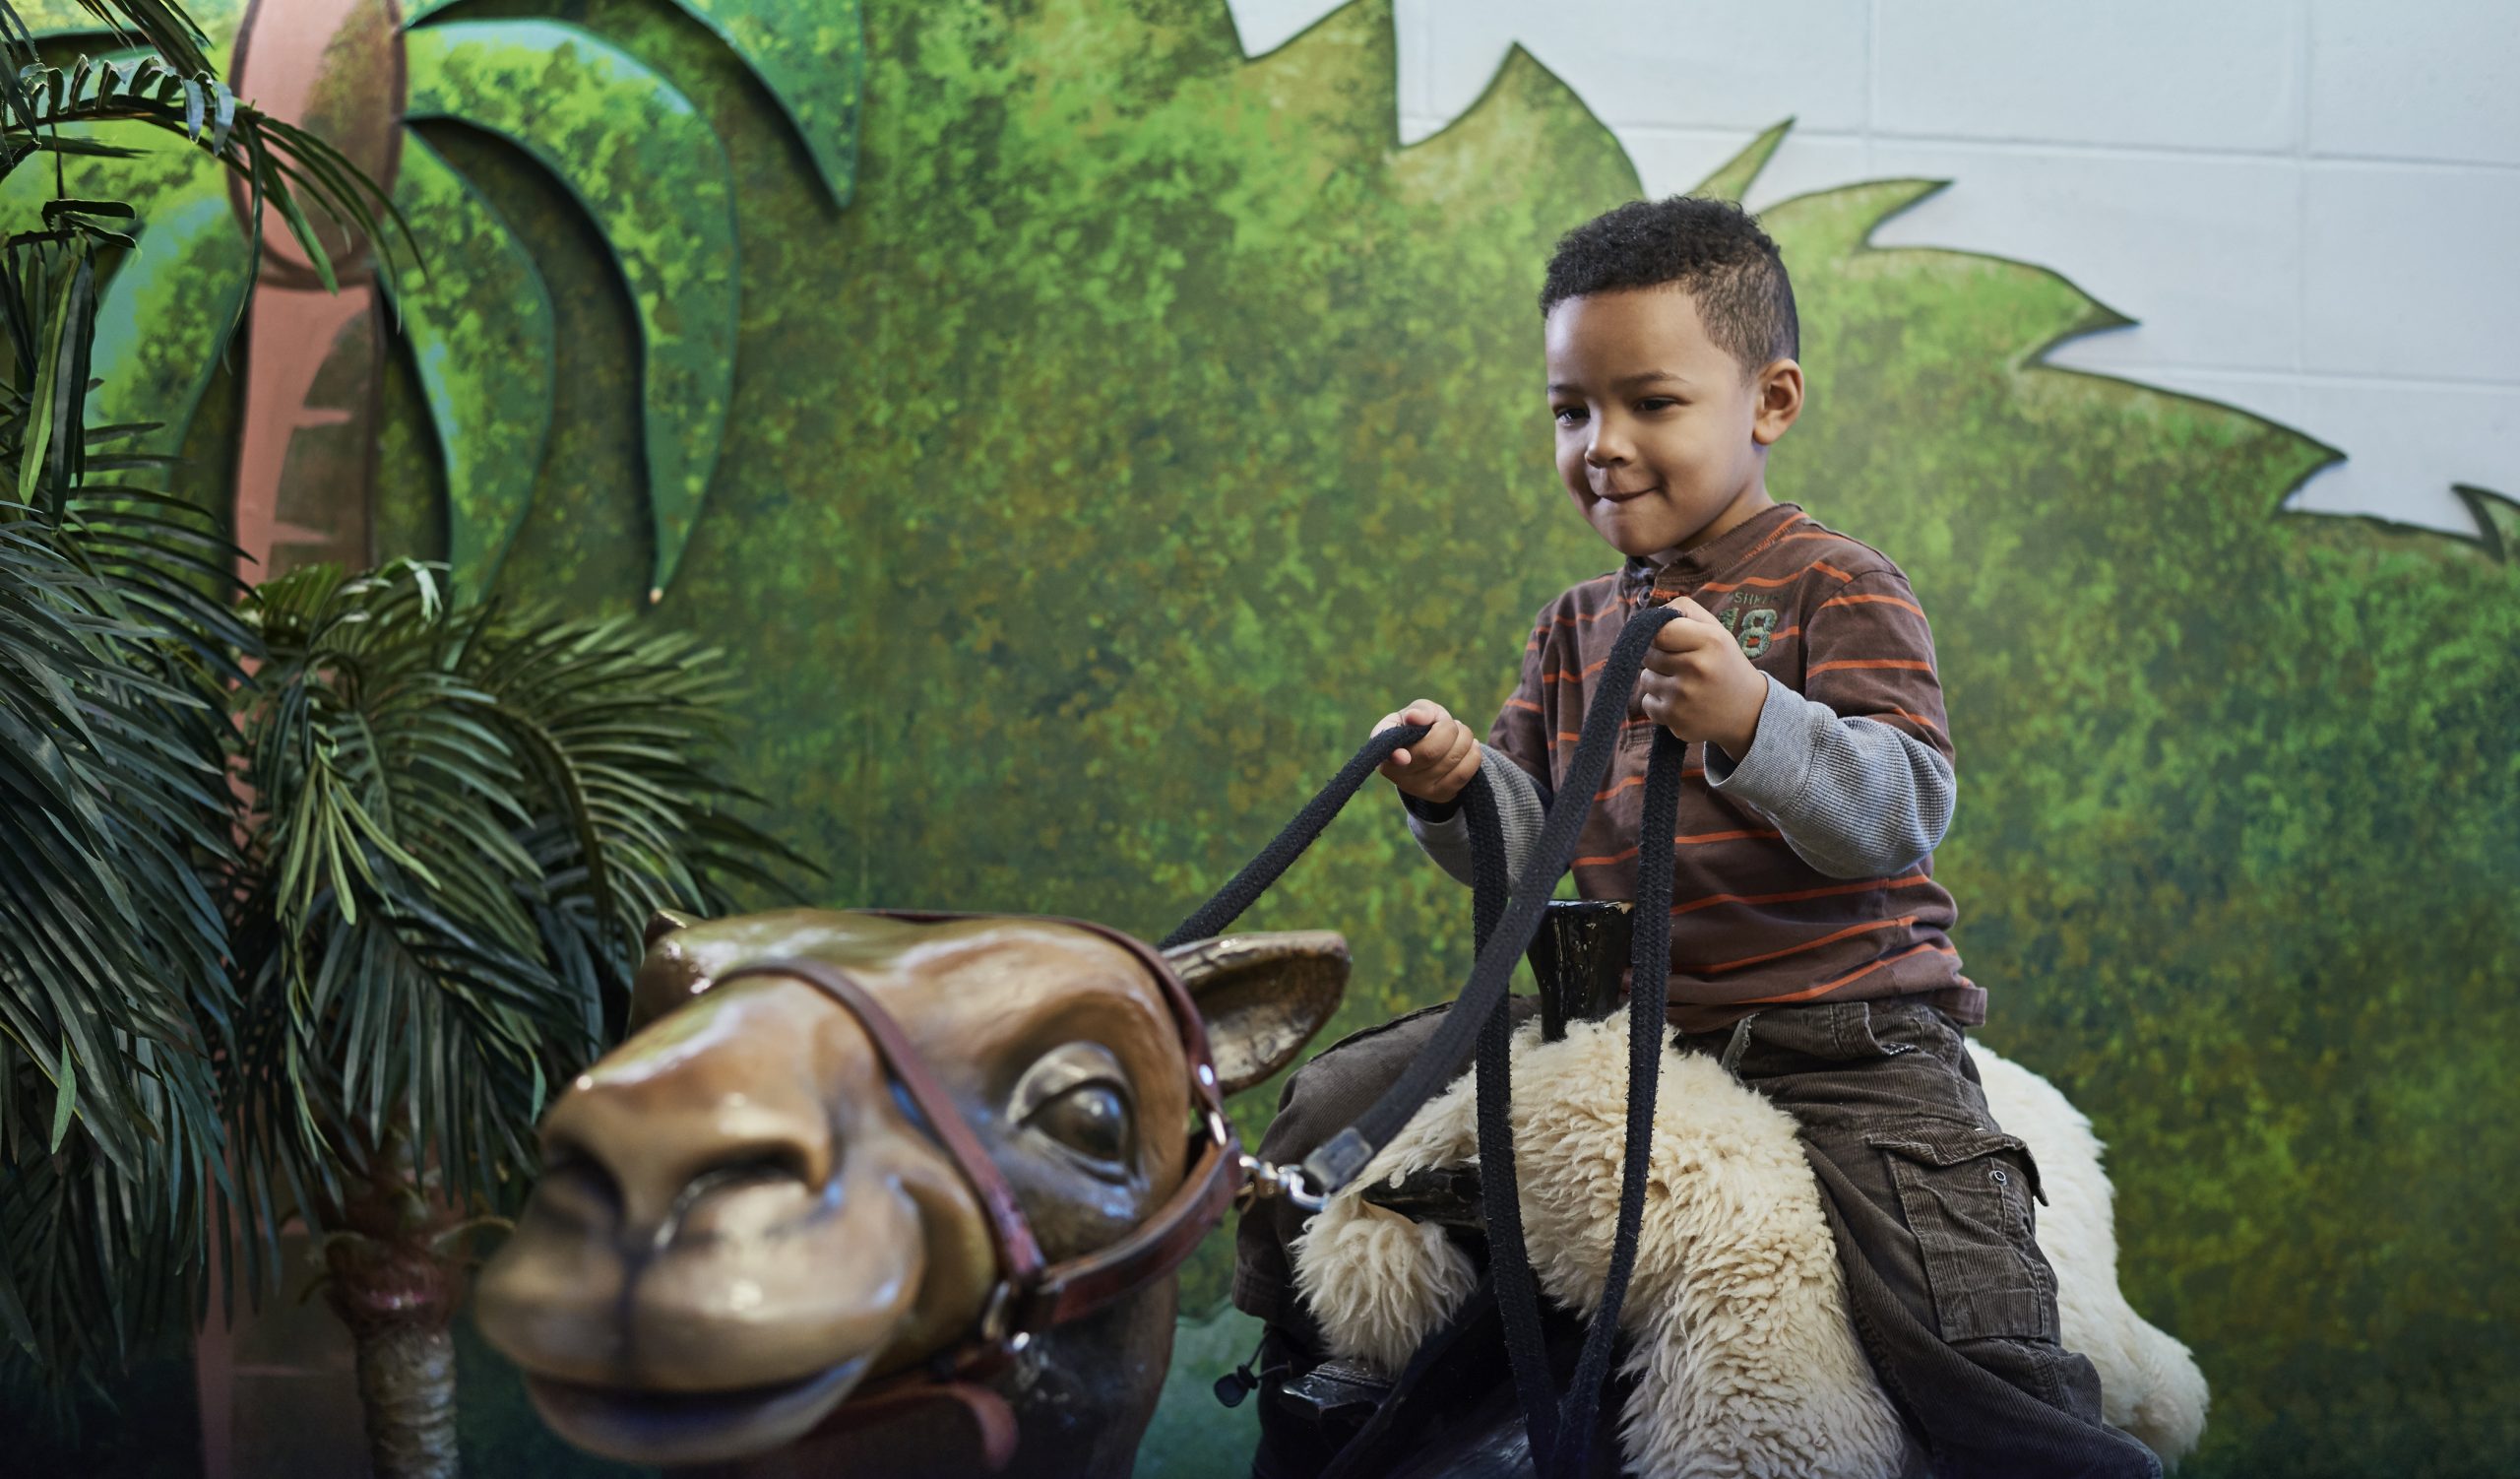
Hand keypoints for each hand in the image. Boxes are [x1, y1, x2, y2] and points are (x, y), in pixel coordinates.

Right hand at [1373, 699, 1480, 803]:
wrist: (1432, 750)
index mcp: (1384, 746)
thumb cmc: (1420, 725)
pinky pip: (1463, 775)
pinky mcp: (1438, 795)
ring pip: (1451, 760)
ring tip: (1461, 732)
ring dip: (1464, 738)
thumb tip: (1415, 717)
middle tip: (1452, 723)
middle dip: (1449, 730)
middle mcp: (1395, 772)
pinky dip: (1473, 755)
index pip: (1388, 754)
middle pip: (1430, 752)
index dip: (1395, 756)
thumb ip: (1419, 710)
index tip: (1403, 756)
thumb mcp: (1418, 711)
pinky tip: (1471, 745)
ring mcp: (1417, 788)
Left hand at [1636, 597, 1766, 754]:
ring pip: (1645, 679)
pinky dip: (1659, 702)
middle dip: (1659, 657)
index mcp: (1710, 641)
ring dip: (1658, 680)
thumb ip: (1684, 610)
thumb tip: (1648, 614)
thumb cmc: (1723, 663)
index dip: (1658, 635)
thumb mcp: (1715, 630)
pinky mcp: (1675, 719)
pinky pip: (1646, 703)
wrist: (1748, 711)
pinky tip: (1681, 702)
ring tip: (1685, 684)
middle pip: (1649, 654)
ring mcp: (1685, 696)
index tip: (1668, 642)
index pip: (1659, 631)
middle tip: (1683, 664)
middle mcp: (1697, 668)